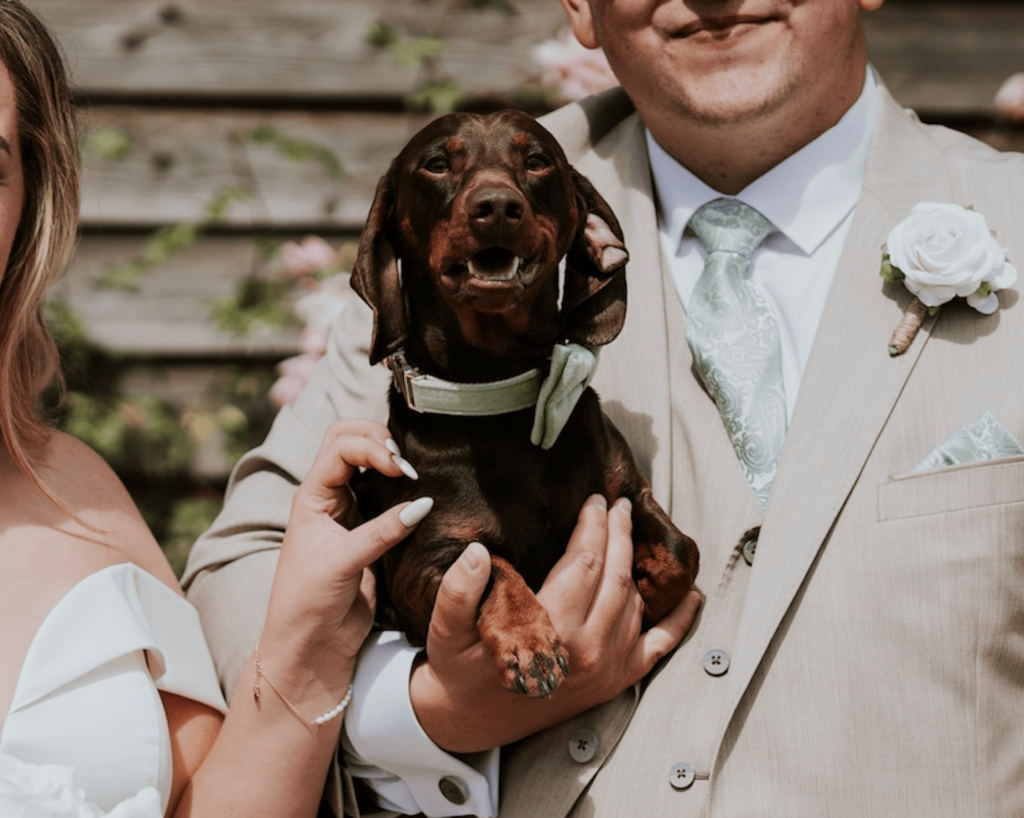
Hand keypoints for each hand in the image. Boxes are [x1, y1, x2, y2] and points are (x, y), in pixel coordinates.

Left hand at [258, 420, 432, 699]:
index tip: (401, 470)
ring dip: (392, 460)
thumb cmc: (309, 601)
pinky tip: (422, 494)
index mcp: (312, 495)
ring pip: (370, 464)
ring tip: (417, 475)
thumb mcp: (343, 561)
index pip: (341, 447)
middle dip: (380, 440)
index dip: (373, 448)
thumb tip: (425, 503)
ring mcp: (351, 512)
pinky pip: (389, 496)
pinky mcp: (371, 531)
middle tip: (407, 463)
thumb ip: (383, 531)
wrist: (311, 644)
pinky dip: (404, 488)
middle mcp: (330, 496)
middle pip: (351, 440)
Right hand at [410, 494, 702, 752]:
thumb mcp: (445, 628)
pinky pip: (659, 647)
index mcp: (550, 631)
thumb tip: (478, 552)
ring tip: (631, 533)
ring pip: (633, 601)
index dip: (593, 526)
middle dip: (619, 534)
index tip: (595, 500)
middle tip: (620, 504)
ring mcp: (607, 668)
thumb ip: (459, 589)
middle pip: (615, 575)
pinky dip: (679, 620)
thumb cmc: (458, 669)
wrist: (468, 721)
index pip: (583, 563)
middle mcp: (587, 649)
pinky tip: (693, 597)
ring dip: (636, 564)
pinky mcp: (615, 682)